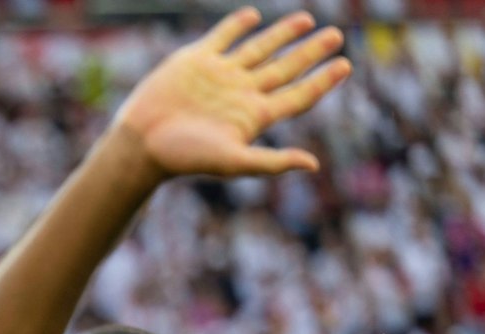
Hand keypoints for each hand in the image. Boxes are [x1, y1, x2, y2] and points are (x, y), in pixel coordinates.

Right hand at [112, 8, 351, 180]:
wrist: (140, 142)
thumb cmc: (184, 157)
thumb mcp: (232, 161)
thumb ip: (271, 162)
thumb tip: (313, 166)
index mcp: (253, 115)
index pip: (297, 95)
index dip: (322, 80)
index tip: (344, 65)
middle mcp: (240, 93)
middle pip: (284, 68)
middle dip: (310, 52)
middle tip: (336, 36)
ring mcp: (219, 75)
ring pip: (259, 49)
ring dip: (282, 34)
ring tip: (307, 19)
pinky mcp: (195, 61)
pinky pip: (222, 38)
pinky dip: (237, 26)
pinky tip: (254, 16)